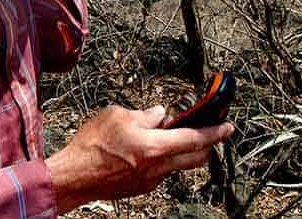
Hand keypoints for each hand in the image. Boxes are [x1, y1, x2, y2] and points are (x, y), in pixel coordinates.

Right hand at [46, 104, 234, 213]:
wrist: (74, 176)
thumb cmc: (92, 146)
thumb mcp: (117, 115)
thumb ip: (144, 114)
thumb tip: (159, 114)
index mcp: (154, 147)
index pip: (195, 139)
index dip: (214, 132)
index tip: (228, 127)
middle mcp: (157, 167)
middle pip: (195, 157)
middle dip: (206, 144)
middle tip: (208, 131)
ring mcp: (150, 181)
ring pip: (178, 164)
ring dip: (181, 149)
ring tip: (170, 134)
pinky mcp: (141, 187)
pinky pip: (161, 171)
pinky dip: (163, 158)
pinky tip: (147, 148)